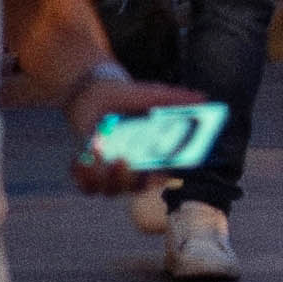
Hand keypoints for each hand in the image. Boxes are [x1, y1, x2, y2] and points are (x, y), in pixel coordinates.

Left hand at [62, 82, 217, 189]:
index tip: (154, 173)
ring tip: (96, 154)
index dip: (159, 179)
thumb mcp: (152, 95)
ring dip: (101, 177)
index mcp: (152, 153)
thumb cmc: (128, 95)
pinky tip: (78, 162)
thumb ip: (176, 99)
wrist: (95, 91)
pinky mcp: (90, 170)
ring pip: (108, 190)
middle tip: (122, 159)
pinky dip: (82, 178)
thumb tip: (203, 98)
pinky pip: (86, 186)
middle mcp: (133, 167)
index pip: (160, 175)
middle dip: (126, 177)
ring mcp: (110, 171)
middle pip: (133, 187)